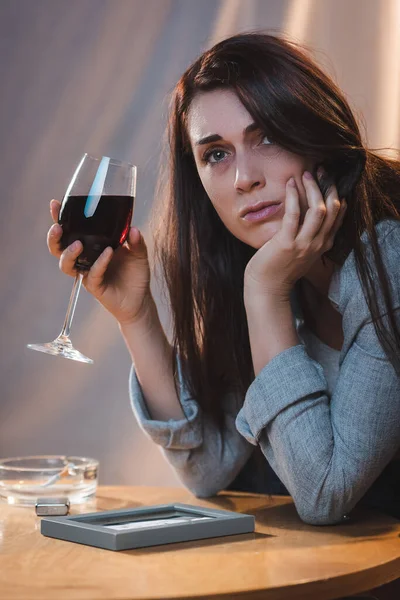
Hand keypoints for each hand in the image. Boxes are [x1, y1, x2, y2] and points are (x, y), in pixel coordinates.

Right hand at [47, 199, 152, 324]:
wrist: (140, 299)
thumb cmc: (135, 274)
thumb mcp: (139, 253)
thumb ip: (136, 240)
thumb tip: (133, 229)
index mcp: (91, 245)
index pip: (71, 230)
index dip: (60, 218)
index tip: (55, 204)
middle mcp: (85, 258)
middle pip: (59, 247)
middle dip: (54, 237)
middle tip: (58, 227)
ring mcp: (87, 273)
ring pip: (66, 264)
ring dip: (68, 253)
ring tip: (77, 244)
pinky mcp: (94, 286)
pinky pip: (91, 273)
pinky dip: (99, 262)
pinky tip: (108, 253)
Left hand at [244, 170, 346, 299]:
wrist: (267, 287)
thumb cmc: (279, 268)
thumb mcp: (301, 252)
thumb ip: (308, 236)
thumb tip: (306, 214)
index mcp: (323, 245)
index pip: (338, 216)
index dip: (337, 194)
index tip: (330, 179)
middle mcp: (318, 244)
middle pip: (332, 209)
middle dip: (328, 186)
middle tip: (320, 170)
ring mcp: (304, 244)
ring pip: (318, 210)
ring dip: (313, 189)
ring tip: (306, 174)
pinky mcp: (287, 243)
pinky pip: (294, 215)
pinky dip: (294, 197)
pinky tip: (289, 184)